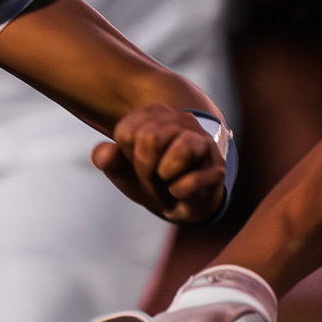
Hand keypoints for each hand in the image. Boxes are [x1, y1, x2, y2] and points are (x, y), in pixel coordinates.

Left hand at [94, 106, 234, 224]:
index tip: (139, 165)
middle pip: (150, 140)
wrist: (184, 206)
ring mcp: (202, 141)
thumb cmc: (153, 181)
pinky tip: (183, 191)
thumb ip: (109, 161)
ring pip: (181, 150)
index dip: (127, 157)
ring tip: (169, 181)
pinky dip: (180, 192)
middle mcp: (181, 120)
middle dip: (145, 170)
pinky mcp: (217, 167)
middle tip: (155, 177)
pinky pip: (191, 181)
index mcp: (154, 116)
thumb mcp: (124, 173)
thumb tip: (104, 152)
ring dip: (165, 177)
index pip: (126, 132)